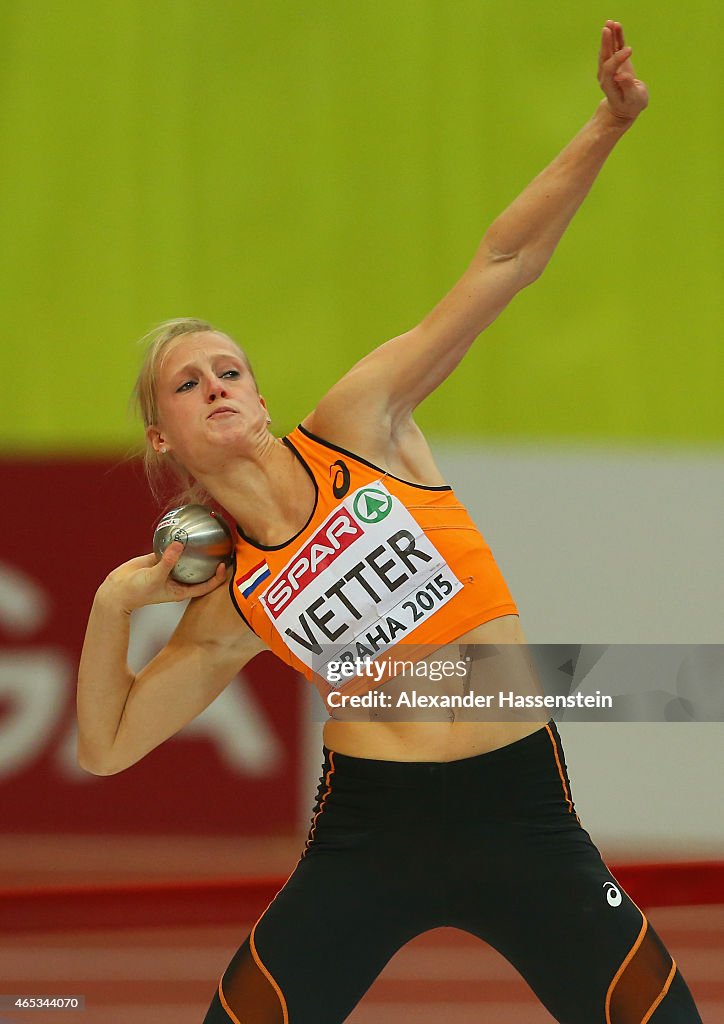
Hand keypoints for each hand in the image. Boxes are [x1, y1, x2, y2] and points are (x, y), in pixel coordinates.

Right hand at [100, 541, 227, 612]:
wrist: (118, 588)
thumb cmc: (137, 592)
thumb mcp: (154, 578)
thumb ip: (167, 562)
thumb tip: (179, 544)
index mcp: (181, 590)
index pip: (206, 586)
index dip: (217, 577)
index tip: (222, 564)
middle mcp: (178, 580)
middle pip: (199, 570)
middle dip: (210, 561)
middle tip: (219, 546)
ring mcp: (169, 569)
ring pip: (185, 558)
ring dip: (193, 549)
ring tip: (204, 535)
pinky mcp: (159, 559)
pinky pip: (171, 549)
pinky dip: (175, 542)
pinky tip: (181, 530)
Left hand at [598, 20, 648, 121]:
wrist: (624, 108)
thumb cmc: (631, 105)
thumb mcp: (633, 99)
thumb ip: (627, 87)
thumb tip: (621, 75)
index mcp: (609, 85)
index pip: (610, 69)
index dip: (618, 58)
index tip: (630, 50)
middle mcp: (606, 75)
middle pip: (604, 57)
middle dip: (606, 43)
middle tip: (607, 28)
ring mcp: (610, 68)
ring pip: (608, 50)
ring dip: (609, 37)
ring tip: (611, 23)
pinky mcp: (616, 62)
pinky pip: (615, 48)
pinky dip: (616, 37)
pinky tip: (616, 26)